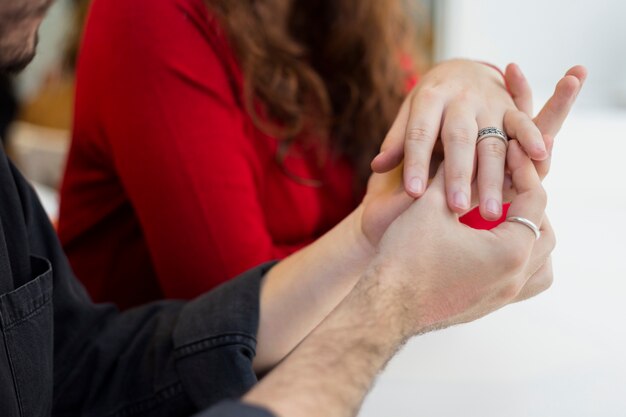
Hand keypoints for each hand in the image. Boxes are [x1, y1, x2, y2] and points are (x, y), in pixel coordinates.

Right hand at [245, 142, 553, 416]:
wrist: (385, 306)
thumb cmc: (406, 255)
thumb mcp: (427, 205)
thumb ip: (449, 175)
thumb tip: (458, 150)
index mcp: (510, 251)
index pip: (534, 200)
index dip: (522, 171)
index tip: (510, 153)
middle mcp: (515, 278)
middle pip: (545, 232)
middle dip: (530, 204)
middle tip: (510, 184)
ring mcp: (503, 297)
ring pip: (541, 265)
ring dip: (532, 238)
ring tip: (509, 219)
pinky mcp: (487, 307)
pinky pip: (523, 285)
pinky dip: (521, 264)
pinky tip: (497, 249)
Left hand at [370, 60, 585, 221]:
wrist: (461, 70)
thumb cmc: (429, 106)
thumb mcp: (409, 116)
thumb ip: (397, 142)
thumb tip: (377, 167)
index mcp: (429, 99)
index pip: (420, 133)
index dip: (416, 162)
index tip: (413, 193)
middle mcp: (460, 98)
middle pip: (459, 139)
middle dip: (458, 175)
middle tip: (456, 208)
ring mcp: (488, 102)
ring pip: (492, 141)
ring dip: (494, 177)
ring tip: (491, 213)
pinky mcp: (511, 107)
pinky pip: (524, 123)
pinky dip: (531, 139)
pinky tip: (539, 159)